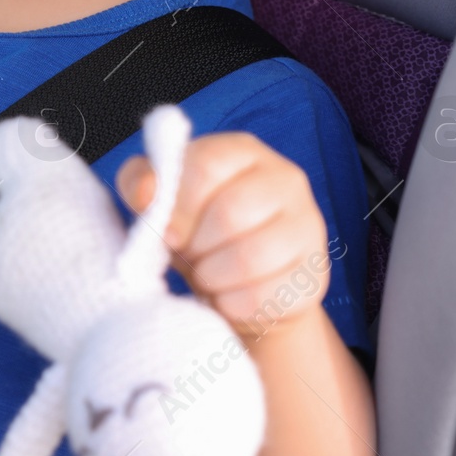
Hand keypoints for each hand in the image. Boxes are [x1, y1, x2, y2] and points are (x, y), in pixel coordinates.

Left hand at [116, 131, 331, 339]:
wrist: (237, 285)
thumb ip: (140, 184)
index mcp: (242, 151)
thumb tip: (144, 192)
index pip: (205, 166)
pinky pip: (268, 295)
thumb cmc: (194, 232)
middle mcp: (284, 178)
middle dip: (197, 245)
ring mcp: (308, 224)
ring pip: (252, 256)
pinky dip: (234, 304)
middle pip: (230, 212)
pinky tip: (226, 297)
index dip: (177, 206)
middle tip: (189, 257)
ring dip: (213, 276)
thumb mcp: (160, 202)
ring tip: (206, 276)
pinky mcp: (315, 272)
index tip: (167, 233)